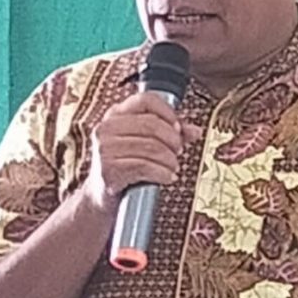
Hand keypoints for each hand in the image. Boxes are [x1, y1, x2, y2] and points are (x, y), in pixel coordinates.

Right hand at [82, 93, 200, 214]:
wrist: (102, 197)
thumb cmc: (126, 166)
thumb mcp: (147, 144)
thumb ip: (171, 134)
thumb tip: (195, 131)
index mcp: (115, 114)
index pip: (145, 100)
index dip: (167, 112)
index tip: (178, 128)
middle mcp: (106, 128)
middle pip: (151, 124)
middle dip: (172, 139)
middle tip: (178, 151)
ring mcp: (105, 148)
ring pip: (151, 147)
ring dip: (170, 159)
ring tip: (173, 167)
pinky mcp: (108, 169)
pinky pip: (145, 166)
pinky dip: (163, 173)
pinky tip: (167, 177)